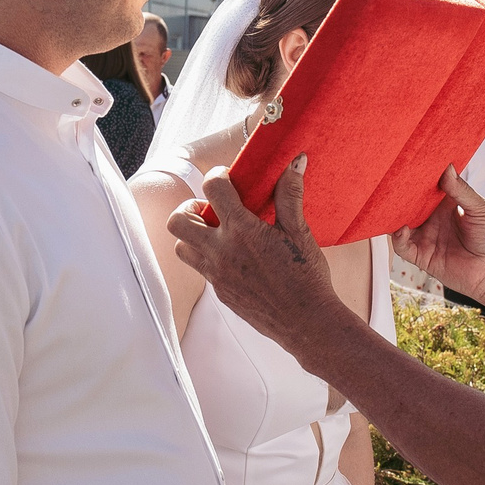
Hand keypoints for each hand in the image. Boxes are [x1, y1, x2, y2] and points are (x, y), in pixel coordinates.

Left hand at [168, 157, 340, 351]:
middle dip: (189, 208)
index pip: (212, 189)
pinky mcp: (220, 293)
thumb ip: (290, 195)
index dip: (217, 176)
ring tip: (216, 233)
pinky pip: (201, 269)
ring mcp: (217, 275)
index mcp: (242, 231)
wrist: (306, 322)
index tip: (227, 178)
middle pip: (177, 221)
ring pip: (181, 248)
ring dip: (193, 236)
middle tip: (210, 209)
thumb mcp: (300, 232)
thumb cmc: (307, 277)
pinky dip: (208, 257)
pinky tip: (233, 257)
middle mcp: (222, 252)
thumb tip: (294, 162)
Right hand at [393, 167, 484, 309]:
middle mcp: (433, 220)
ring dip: (394, 216)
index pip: (427, 189)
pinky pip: (404, 247)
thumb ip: (461, 190)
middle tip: (392, 182)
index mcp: (447, 206)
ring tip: (388, 205)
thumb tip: (447, 168)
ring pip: (401, 224)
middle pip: (410, 205)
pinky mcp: (423, 257)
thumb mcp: (480, 209)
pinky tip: (401, 229)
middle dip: (401, 195)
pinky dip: (398, 238)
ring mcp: (427, 238)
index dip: (420, 178)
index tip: (412, 164)